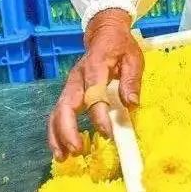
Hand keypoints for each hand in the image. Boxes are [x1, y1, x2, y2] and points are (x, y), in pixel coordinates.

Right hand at [47, 9, 142, 159]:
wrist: (104, 34)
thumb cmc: (121, 46)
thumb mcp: (133, 58)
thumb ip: (131, 81)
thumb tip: (132, 104)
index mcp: (95, 68)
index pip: (93, 95)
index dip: (99, 115)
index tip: (107, 133)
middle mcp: (77, 79)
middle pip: (65, 106)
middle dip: (68, 130)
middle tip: (77, 150)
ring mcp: (70, 86)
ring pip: (57, 112)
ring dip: (57, 136)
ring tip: (63, 157)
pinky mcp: (68, 93)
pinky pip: (58, 114)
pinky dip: (57, 132)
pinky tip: (61, 149)